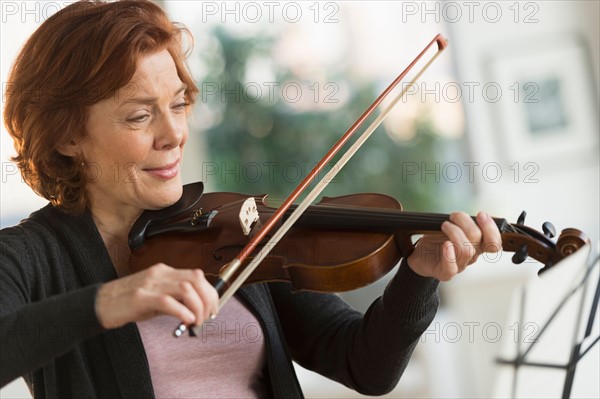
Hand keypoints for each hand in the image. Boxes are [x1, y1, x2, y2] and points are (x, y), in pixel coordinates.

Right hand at [94, 264, 218, 328]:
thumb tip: (196, 311)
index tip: (214, 308)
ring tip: (196, 321)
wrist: (97, 304)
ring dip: (198, 307)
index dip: (210, 292)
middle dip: (208, 299)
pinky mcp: (140, 297)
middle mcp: (159, 273)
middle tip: (208, 317)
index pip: (197, 275)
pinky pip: (168, 302)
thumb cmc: (126, 303)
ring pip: (186, 289)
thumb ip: (175, 300)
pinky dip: (183, 312)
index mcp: (164, 271)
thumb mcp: (155, 297)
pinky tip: (186, 321)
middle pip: (196, 279)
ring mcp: (150, 284)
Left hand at [406, 211, 501, 280]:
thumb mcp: (452, 227)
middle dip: (465, 222)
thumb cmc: (436, 239)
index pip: (494, 243)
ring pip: (466, 250)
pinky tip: (445, 245)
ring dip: (454, 232)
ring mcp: (458, 266)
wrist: (419, 255)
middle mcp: (471, 256)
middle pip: (478, 239)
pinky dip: (449, 255)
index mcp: (477, 246)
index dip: (491, 228)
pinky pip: (451, 267)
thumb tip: (480, 214)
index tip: (481, 214)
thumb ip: (465, 223)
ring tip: (444, 225)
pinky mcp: (444, 273)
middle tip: (453, 216)